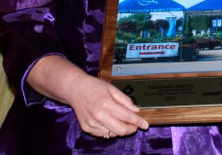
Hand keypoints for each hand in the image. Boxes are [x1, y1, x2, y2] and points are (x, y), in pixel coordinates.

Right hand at [27, 56, 148, 138]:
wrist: (75, 89)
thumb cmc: (94, 87)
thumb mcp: (112, 89)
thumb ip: (125, 100)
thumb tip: (136, 110)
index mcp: (107, 104)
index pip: (127, 117)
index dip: (139, 122)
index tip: (146, 125)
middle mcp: (99, 116)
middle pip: (121, 130)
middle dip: (131, 129)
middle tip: (135, 124)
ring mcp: (92, 123)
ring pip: (113, 134)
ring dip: (120, 130)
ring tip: (121, 121)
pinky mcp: (87, 128)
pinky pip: (103, 134)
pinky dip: (110, 130)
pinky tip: (110, 121)